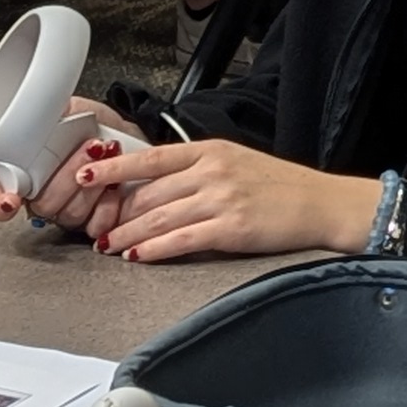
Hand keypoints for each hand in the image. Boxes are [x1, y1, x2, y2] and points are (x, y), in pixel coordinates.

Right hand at [0, 99, 138, 230]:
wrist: (129, 133)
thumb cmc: (93, 125)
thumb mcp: (66, 109)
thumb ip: (43, 116)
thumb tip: (30, 113)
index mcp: (27, 174)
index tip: (9, 200)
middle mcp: (45, 198)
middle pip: (43, 204)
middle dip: (68, 174)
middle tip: (89, 146)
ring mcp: (70, 213)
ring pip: (70, 213)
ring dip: (92, 183)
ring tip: (107, 152)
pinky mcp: (96, 222)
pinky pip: (96, 225)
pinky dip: (109, 202)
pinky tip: (116, 183)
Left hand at [75, 138, 384, 265]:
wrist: (320, 203)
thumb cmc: (280, 186)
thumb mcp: (236, 162)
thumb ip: (197, 170)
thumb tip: (155, 187)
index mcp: (210, 150)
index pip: (150, 157)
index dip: (114, 166)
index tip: (85, 172)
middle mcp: (212, 170)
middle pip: (148, 192)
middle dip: (116, 212)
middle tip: (94, 225)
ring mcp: (221, 198)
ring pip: (159, 216)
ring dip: (127, 234)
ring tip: (107, 245)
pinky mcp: (231, 227)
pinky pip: (182, 239)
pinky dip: (155, 248)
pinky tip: (138, 255)